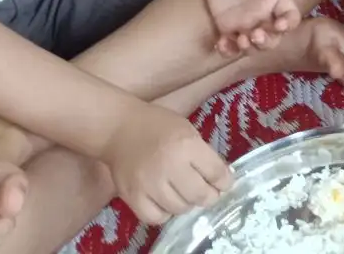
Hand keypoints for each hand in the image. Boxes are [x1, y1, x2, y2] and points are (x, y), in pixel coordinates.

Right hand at [100, 104, 231, 225]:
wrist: (119, 129)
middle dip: (209, 196)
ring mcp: (149, 184)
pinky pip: (155, 218)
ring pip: (180, 208)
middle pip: (200, 195)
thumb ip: (203, 154)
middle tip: (208, 193)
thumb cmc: (157, 125)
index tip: (224, 183)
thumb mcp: (187, 130)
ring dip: (187, 204)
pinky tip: (167, 203)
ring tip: (186, 195)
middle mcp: (169, 166)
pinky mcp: (133, 196)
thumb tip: (221, 178)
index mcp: (186, 145)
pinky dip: (165, 213)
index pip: (216, 173)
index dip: (225, 181)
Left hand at [201, 0, 300, 55]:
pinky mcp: (228, 27)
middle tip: (256, 35)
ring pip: (253, 46)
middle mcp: (265, 16)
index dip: (288, 24)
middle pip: (273, 38)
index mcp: (278, 0)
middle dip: (267, 42)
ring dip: (249, 48)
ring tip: (240, 40)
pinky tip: (221, 44)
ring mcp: (246, 24)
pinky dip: (227, 50)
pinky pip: (230, 45)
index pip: (291, 17)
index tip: (279, 24)